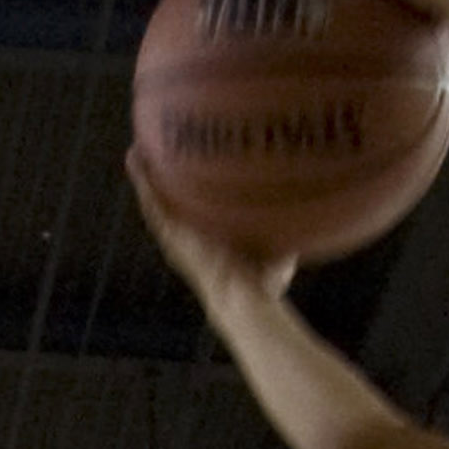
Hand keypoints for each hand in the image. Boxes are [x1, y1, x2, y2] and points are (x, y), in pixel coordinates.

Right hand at [126, 148, 296, 321]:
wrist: (242, 299)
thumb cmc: (263, 283)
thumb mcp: (279, 249)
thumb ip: (289, 232)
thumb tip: (313, 211)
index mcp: (209, 240)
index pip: (195, 210)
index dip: (190, 191)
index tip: (188, 166)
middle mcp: (189, 238)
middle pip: (170, 202)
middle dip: (162, 179)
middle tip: (156, 150)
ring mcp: (177, 238)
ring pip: (156, 201)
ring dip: (145, 176)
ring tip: (136, 149)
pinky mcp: (170, 237)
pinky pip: (153, 205)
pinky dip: (143, 182)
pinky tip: (136, 159)